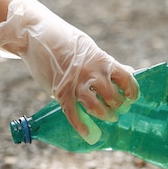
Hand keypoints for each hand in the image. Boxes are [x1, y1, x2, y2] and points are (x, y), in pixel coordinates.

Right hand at [0, 0, 138, 143]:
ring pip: (96, 107)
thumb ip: (108, 64)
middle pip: (113, 97)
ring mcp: (76, 83)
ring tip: (108, 117)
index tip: (132, 98)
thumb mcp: (91, 49)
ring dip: (104, 115)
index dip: (132, 91)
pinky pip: (74, 114)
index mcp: (102, 60)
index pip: (126, 79)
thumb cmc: (65, 42)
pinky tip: (89, 135)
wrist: (35, 33)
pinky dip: (82, 127)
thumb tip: (130, 72)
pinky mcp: (60, 91)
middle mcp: (92, 72)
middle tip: (117, 110)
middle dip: (117, 106)